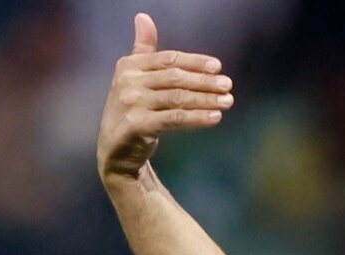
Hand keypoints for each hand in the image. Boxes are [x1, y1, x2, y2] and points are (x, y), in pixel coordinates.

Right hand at [96, 13, 233, 185]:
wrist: (116, 148)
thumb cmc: (133, 109)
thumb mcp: (135, 77)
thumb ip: (143, 49)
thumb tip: (143, 16)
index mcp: (129, 66)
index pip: (169, 59)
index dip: (195, 62)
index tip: (218, 67)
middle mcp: (127, 82)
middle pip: (176, 78)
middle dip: (205, 81)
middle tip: (228, 85)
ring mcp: (131, 104)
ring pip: (178, 98)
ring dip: (206, 99)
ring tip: (228, 101)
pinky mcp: (137, 125)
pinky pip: (175, 119)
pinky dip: (198, 118)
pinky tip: (215, 117)